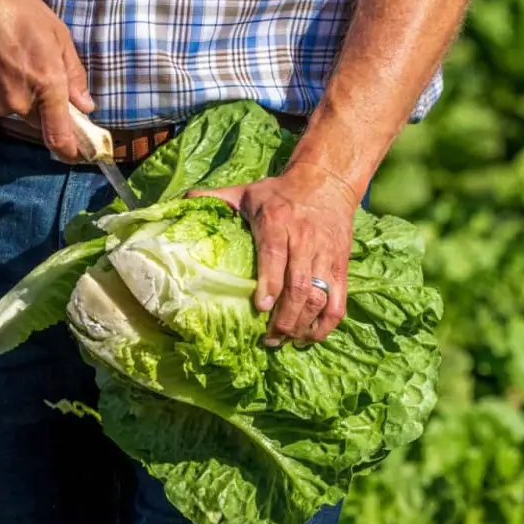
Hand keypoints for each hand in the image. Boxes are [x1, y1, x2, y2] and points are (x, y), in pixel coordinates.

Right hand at [0, 0, 93, 161]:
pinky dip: (3, 91)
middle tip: (42, 79)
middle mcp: (20, 101)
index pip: (59, 135)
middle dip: (47, 110)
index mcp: (47, 84)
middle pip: (41, 122)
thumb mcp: (57, 34)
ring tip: (16, 63)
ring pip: (19, 111)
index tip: (77, 155)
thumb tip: (85, 106)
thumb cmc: (14, 10)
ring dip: (24, 97)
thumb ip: (74, 74)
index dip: (71, 151)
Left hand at [189, 167, 362, 344]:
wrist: (327, 182)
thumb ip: (217, 198)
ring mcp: (326, 255)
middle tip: (269, 339)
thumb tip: (183, 201)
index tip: (261, 308)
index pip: (274, 256)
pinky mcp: (341, 265)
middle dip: (285, 317)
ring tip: (286, 340)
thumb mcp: (247, 192)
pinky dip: (327, 324)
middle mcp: (304, 239)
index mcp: (277, 221)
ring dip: (303, 324)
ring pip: (319, 296)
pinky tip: (310, 337)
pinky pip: (339, 300)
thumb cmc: (280, 193)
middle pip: (299, 284)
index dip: (269, 284)